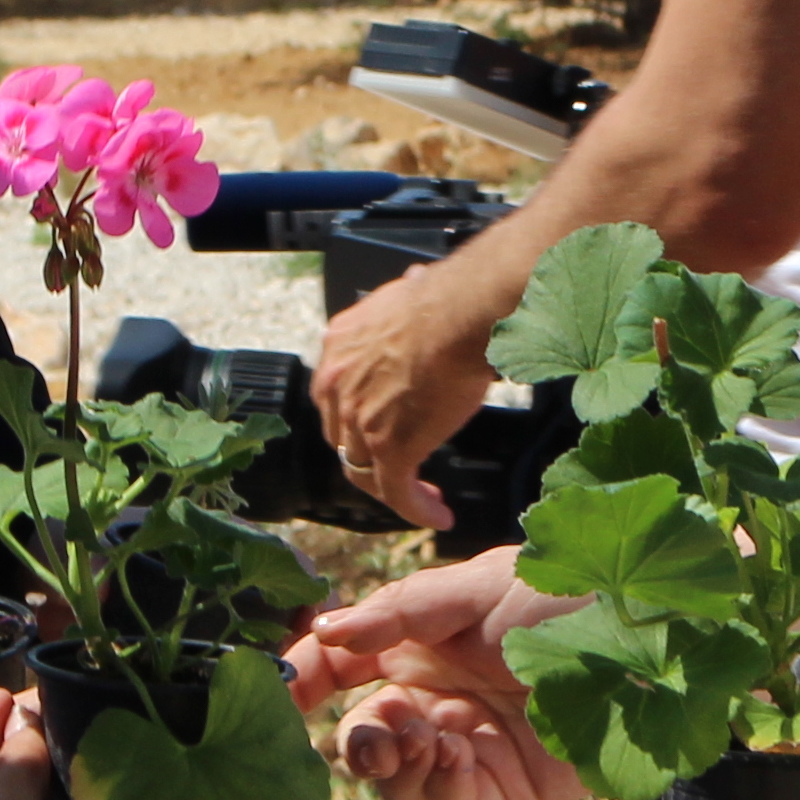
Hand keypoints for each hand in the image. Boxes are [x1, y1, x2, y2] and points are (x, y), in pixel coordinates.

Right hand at [285, 548, 583, 799]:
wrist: (657, 640)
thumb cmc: (573, 593)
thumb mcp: (479, 585)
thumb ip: (399, 612)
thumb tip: (325, 630)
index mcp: (422, 639)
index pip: (342, 664)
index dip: (306, 679)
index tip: (280, 693)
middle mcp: (438, 693)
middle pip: (362, 733)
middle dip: (354, 739)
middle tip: (374, 734)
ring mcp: (470, 741)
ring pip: (396, 776)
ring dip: (392, 762)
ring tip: (419, 739)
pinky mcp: (507, 784)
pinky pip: (449, 798)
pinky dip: (439, 781)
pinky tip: (454, 753)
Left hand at [310, 268, 493, 531]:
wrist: (464, 312)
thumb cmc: (450, 299)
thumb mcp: (407, 295)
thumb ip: (402, 308)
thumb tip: (416, 284)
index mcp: (338, 346)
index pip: (336, 398)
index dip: (359, 419)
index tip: (385, 428)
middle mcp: (337, 384)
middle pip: (345, 439)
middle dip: (372, 458)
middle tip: (404, 468)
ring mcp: (359, 419)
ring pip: (366, 471)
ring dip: (395, 489)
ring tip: (425, 499)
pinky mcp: (390, 447)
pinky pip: (396, 491)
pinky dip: (417, 509)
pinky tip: (439, 515)